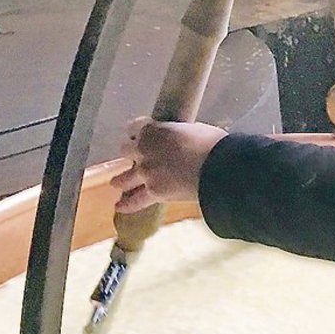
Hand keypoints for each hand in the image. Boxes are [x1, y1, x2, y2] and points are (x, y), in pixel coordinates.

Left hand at [111, 117, 228, 212]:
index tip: (139, 134)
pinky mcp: (153, 192)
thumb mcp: (194, 129)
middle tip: (134, 157)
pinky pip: (135, 201)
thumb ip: (179, 135)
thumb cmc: (211, 143)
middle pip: (125, 151)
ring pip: (124, 178)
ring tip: (117, 183)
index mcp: (153, 130)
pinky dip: (127, 204)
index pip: (134, 127)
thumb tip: (181, 140)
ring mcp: (146, 173)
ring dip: (121, 180)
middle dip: (130, 153)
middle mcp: (144, 150)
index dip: (137, 131)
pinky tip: (120, 206)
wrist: (217, 168)